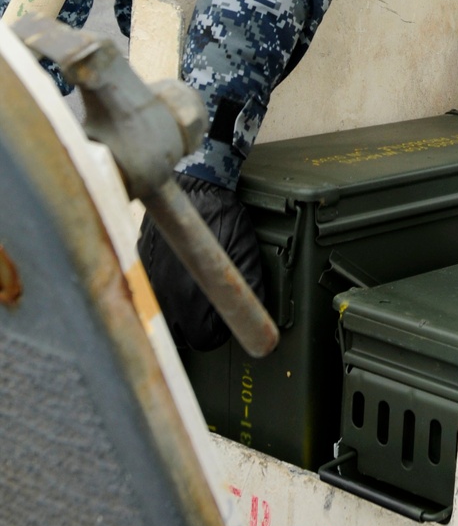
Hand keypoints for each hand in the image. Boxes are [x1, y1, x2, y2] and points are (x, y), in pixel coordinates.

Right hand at [137, 173, 264, 350]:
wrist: (198, 185)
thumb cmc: (224, 219)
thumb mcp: (246, 257)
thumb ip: (248, 291)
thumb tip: (250, 317)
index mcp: (191, 298)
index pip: (202, 340)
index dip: (217, 332)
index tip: (222, 321)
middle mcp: (164, 294)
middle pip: (178, 334)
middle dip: (194, 326)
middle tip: (208, 310)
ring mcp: (148, 278)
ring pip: (161, 316)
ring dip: (176, 312)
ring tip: (192, 295)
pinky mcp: (139, 263)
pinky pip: (148, 290)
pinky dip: (162, 289)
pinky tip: (176, 273)